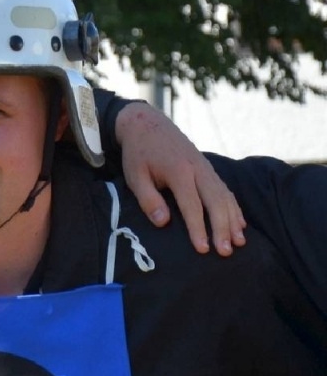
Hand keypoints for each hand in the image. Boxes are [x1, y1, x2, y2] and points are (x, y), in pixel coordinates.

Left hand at [116, 102, 244, 254]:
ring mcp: (206, 168)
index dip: (199, 229)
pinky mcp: (208, 169)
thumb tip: (163, 222)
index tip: (203, 249)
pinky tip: (240, 224)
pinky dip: (234, 208)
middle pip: (216, 202)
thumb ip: (148, 199)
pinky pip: (225, 190)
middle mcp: (198, 170)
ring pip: (225, 196)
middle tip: (225, 251)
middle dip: (223, 228)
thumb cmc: (138, 153)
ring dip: (233, 220)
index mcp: (179, 172)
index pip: (192, 206)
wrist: (146, 124)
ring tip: (238, 242)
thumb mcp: (135, 176)